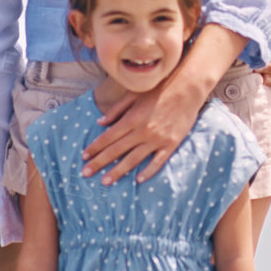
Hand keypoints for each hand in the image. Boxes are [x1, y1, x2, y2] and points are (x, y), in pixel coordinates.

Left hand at [81, 71, 204, 183]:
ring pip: (133, 159)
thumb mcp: (134, 94)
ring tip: (105, 181)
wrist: (187, 88)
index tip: (83, 156)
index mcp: (131, 118)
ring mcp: (157, 139)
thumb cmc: (160, 88)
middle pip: (116, 150)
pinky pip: (158, 161)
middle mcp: (142, 131)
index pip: (108, 137)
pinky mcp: (171, 144)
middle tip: (85, 174)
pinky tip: (138, 180)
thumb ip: (116, 109)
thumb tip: (99, 122)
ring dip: (118, 171)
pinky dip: (148, 172)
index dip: (94, 147)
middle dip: (99, 163)